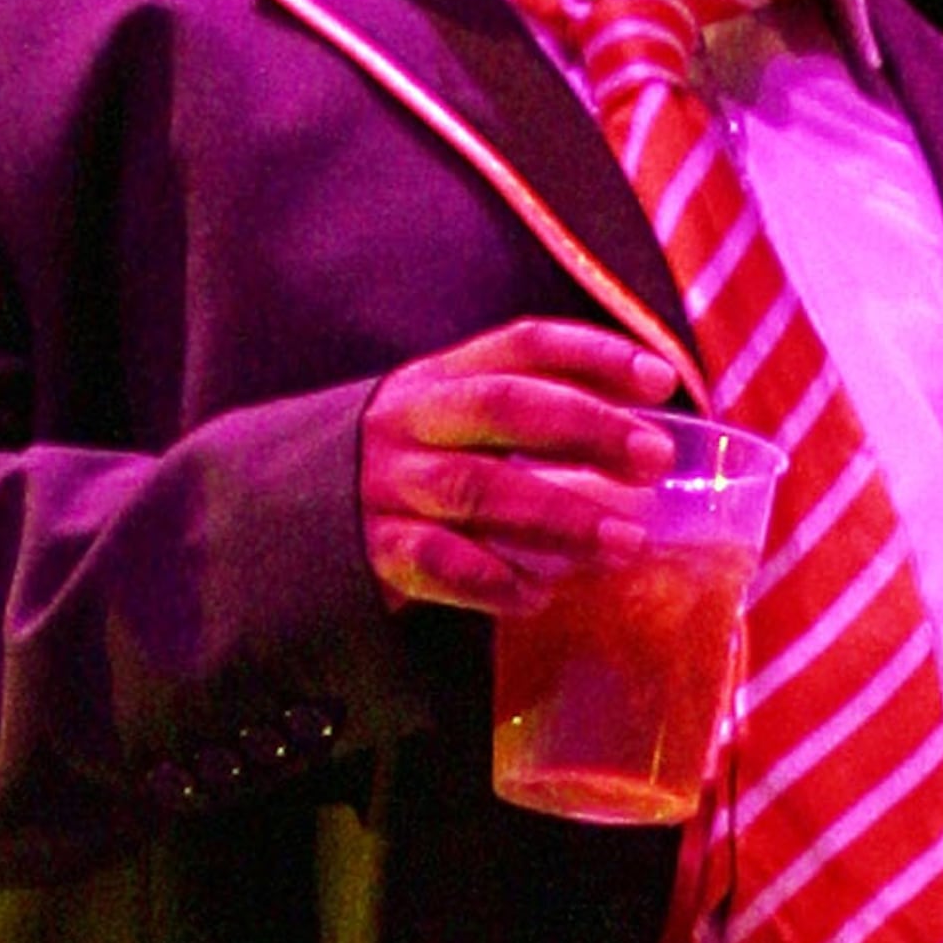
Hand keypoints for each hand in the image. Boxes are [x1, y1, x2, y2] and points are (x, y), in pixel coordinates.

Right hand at [359, 316, 686, 615]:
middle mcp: (412, 421)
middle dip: (588, 430)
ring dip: (559, 515)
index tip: (662, 380)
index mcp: (440, 378)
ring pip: (479, 489)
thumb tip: (646, 435)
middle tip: (656, 460)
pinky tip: (540, 595)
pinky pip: (439, 563)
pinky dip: (493, 581)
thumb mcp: (450, 426)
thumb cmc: (401, 472)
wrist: (280, 516)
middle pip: (507, 409)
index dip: (596, 355)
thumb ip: (527, 421)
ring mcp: (388, 485)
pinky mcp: (373, 551)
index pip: (524, 347)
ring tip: (624, 543)